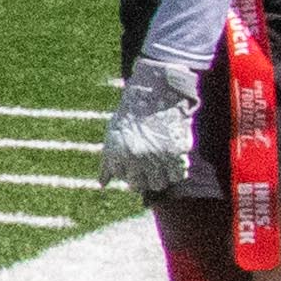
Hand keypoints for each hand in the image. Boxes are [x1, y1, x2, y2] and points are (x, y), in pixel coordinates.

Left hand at [96, 52, 204, 194]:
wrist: (154, 95)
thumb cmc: (131, 115)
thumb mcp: (112, 136)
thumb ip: (107, 162)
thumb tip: (102, 184)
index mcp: (118, 156)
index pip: (127, 180)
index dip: (133, 175)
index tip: (138, 165)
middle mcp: (136, 160)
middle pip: (143, 186)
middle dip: (147, 179)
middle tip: (152, 167)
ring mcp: (156, 158)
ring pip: (160, 184)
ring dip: (162, 178)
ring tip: (163, 165)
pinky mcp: (176, 154)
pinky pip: (178, 176)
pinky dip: (178, 172)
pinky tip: (175, 161)